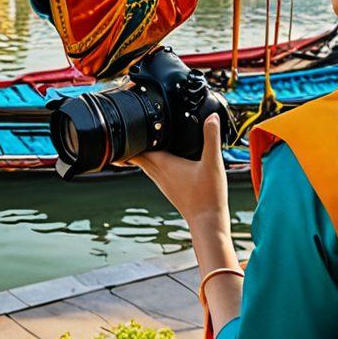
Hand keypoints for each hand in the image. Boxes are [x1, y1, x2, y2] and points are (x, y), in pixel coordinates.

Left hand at [130, 114, 228, 230]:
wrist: (207, 222)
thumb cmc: (208, 195)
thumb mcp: (212, 162)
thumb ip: (211, 138)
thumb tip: (212, 117)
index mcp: (164, 165)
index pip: (138, 151)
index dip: (130, 139)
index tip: (125, 127)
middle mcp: (160, 174)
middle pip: (138, 157)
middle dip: (133, 145)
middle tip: (128, 132)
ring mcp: (164, 183)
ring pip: (146, 166)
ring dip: (142, 155)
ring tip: (142, 143)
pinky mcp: (170, 189)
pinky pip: (155, 173)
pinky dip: (153, 163)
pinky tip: (163, 161)